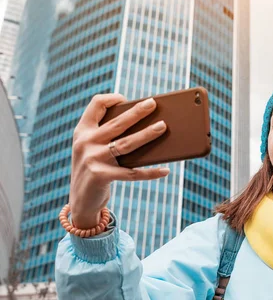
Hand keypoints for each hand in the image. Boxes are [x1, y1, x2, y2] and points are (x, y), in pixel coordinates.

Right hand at [68, 93, 169, 228]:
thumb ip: (108, 136)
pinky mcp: (101, 176)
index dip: (112, 99)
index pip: (95, 105)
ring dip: (147, 135)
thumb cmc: (94, 168)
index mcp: (82, 131)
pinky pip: (132, 173)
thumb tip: (145, 125)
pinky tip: (165, 170)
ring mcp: (93, 159)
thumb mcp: (93, 148)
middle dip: (137, 112)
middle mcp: (86, 142)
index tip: (126, 99)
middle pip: (117, 123)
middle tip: (153, 103)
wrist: (80, 200)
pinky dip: (150, 172)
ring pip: (126, 144)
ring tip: (163, 127)